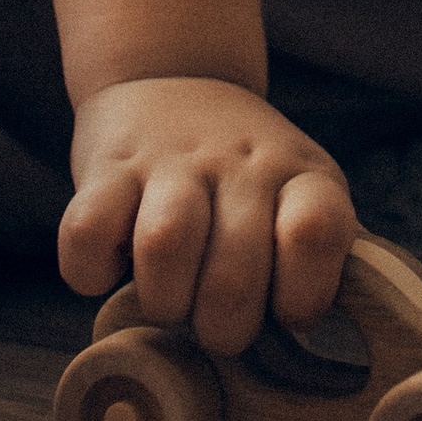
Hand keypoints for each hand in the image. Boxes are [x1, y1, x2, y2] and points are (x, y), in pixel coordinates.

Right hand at [59, 75, 354, 356]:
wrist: (171, 78)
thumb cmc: (247, 175)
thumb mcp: (301, 195)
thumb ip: (318, 258)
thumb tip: (335, 343)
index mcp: (302, 176)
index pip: (316, 234)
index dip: (302, 295)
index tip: (287, 311)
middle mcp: (242, 164)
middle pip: (236, 274)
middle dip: (223, 329)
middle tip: (217, 325)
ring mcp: (171, 162)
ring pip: (164, 246)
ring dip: (163, 302)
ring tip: (168, 300)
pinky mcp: (105, 167)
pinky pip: (86, 234)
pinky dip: (92, 272)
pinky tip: (112, 267)